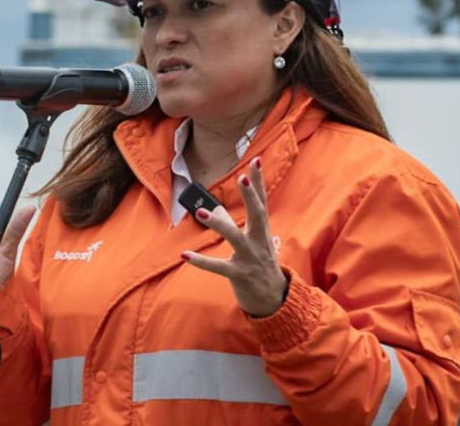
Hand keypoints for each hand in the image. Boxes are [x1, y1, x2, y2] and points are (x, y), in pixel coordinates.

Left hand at [182, 157, 287, 317]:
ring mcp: (251, 259)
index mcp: (262, 231)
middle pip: (257, 214)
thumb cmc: (261, 265)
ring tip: (201, 211)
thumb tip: (215, 208)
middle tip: (242, 177)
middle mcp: (259, 241)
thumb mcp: (253, 242)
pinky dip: (202, 262)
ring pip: (236, 238)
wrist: (274, 300)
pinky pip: (219, 267)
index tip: (257, 160)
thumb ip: (236, 222)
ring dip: (218, 223)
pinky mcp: (240, 275)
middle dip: (250, 196)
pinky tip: (185, 255)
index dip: (259, 182)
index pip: (261, 201)